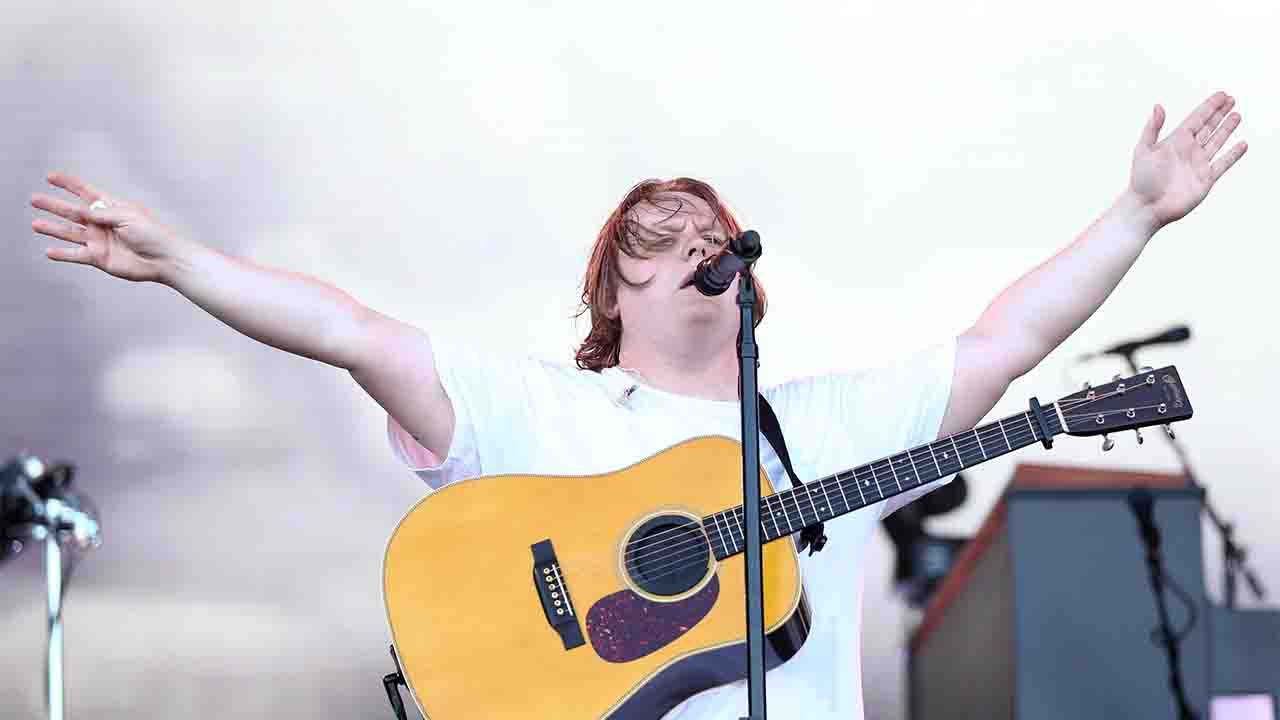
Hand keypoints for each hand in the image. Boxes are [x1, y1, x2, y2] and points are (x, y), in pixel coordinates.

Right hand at [30, 172, 184, 282]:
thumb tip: (83, 211)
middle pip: (72, 212)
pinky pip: (76, 255)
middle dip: (53, 205)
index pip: (86, 192)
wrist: (163, 259)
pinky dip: (63, 254)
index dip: (69, 184)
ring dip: (52, 228)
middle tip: (34, 199)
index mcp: (111, 208)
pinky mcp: (100, 258)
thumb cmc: (153, 234)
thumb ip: (103, 213)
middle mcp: (102, 223)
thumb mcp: (128, 216)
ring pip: (70, 232)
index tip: (51, 177)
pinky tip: (49, 251)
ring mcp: (100, 240)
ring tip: (35, 224)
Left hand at [1130, 91, 1247, 229]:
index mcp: (1175, 141)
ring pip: (1217, 141)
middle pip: (1208, 127)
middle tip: (1231, 99)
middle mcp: (1188, 150)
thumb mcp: (1144, 150)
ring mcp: (1198, 164)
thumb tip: (1158, 106)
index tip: (1221, 94)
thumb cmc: (1141, 180)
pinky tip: (1242, 144)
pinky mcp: (1206, 179)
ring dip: (1227, 129)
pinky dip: (1233, 154)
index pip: (1196, 119)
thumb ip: (1152, 128)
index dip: (1209, 106)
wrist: (1147, 207)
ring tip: (1237, 115)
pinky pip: (1223, 163)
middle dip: (1219, 113)